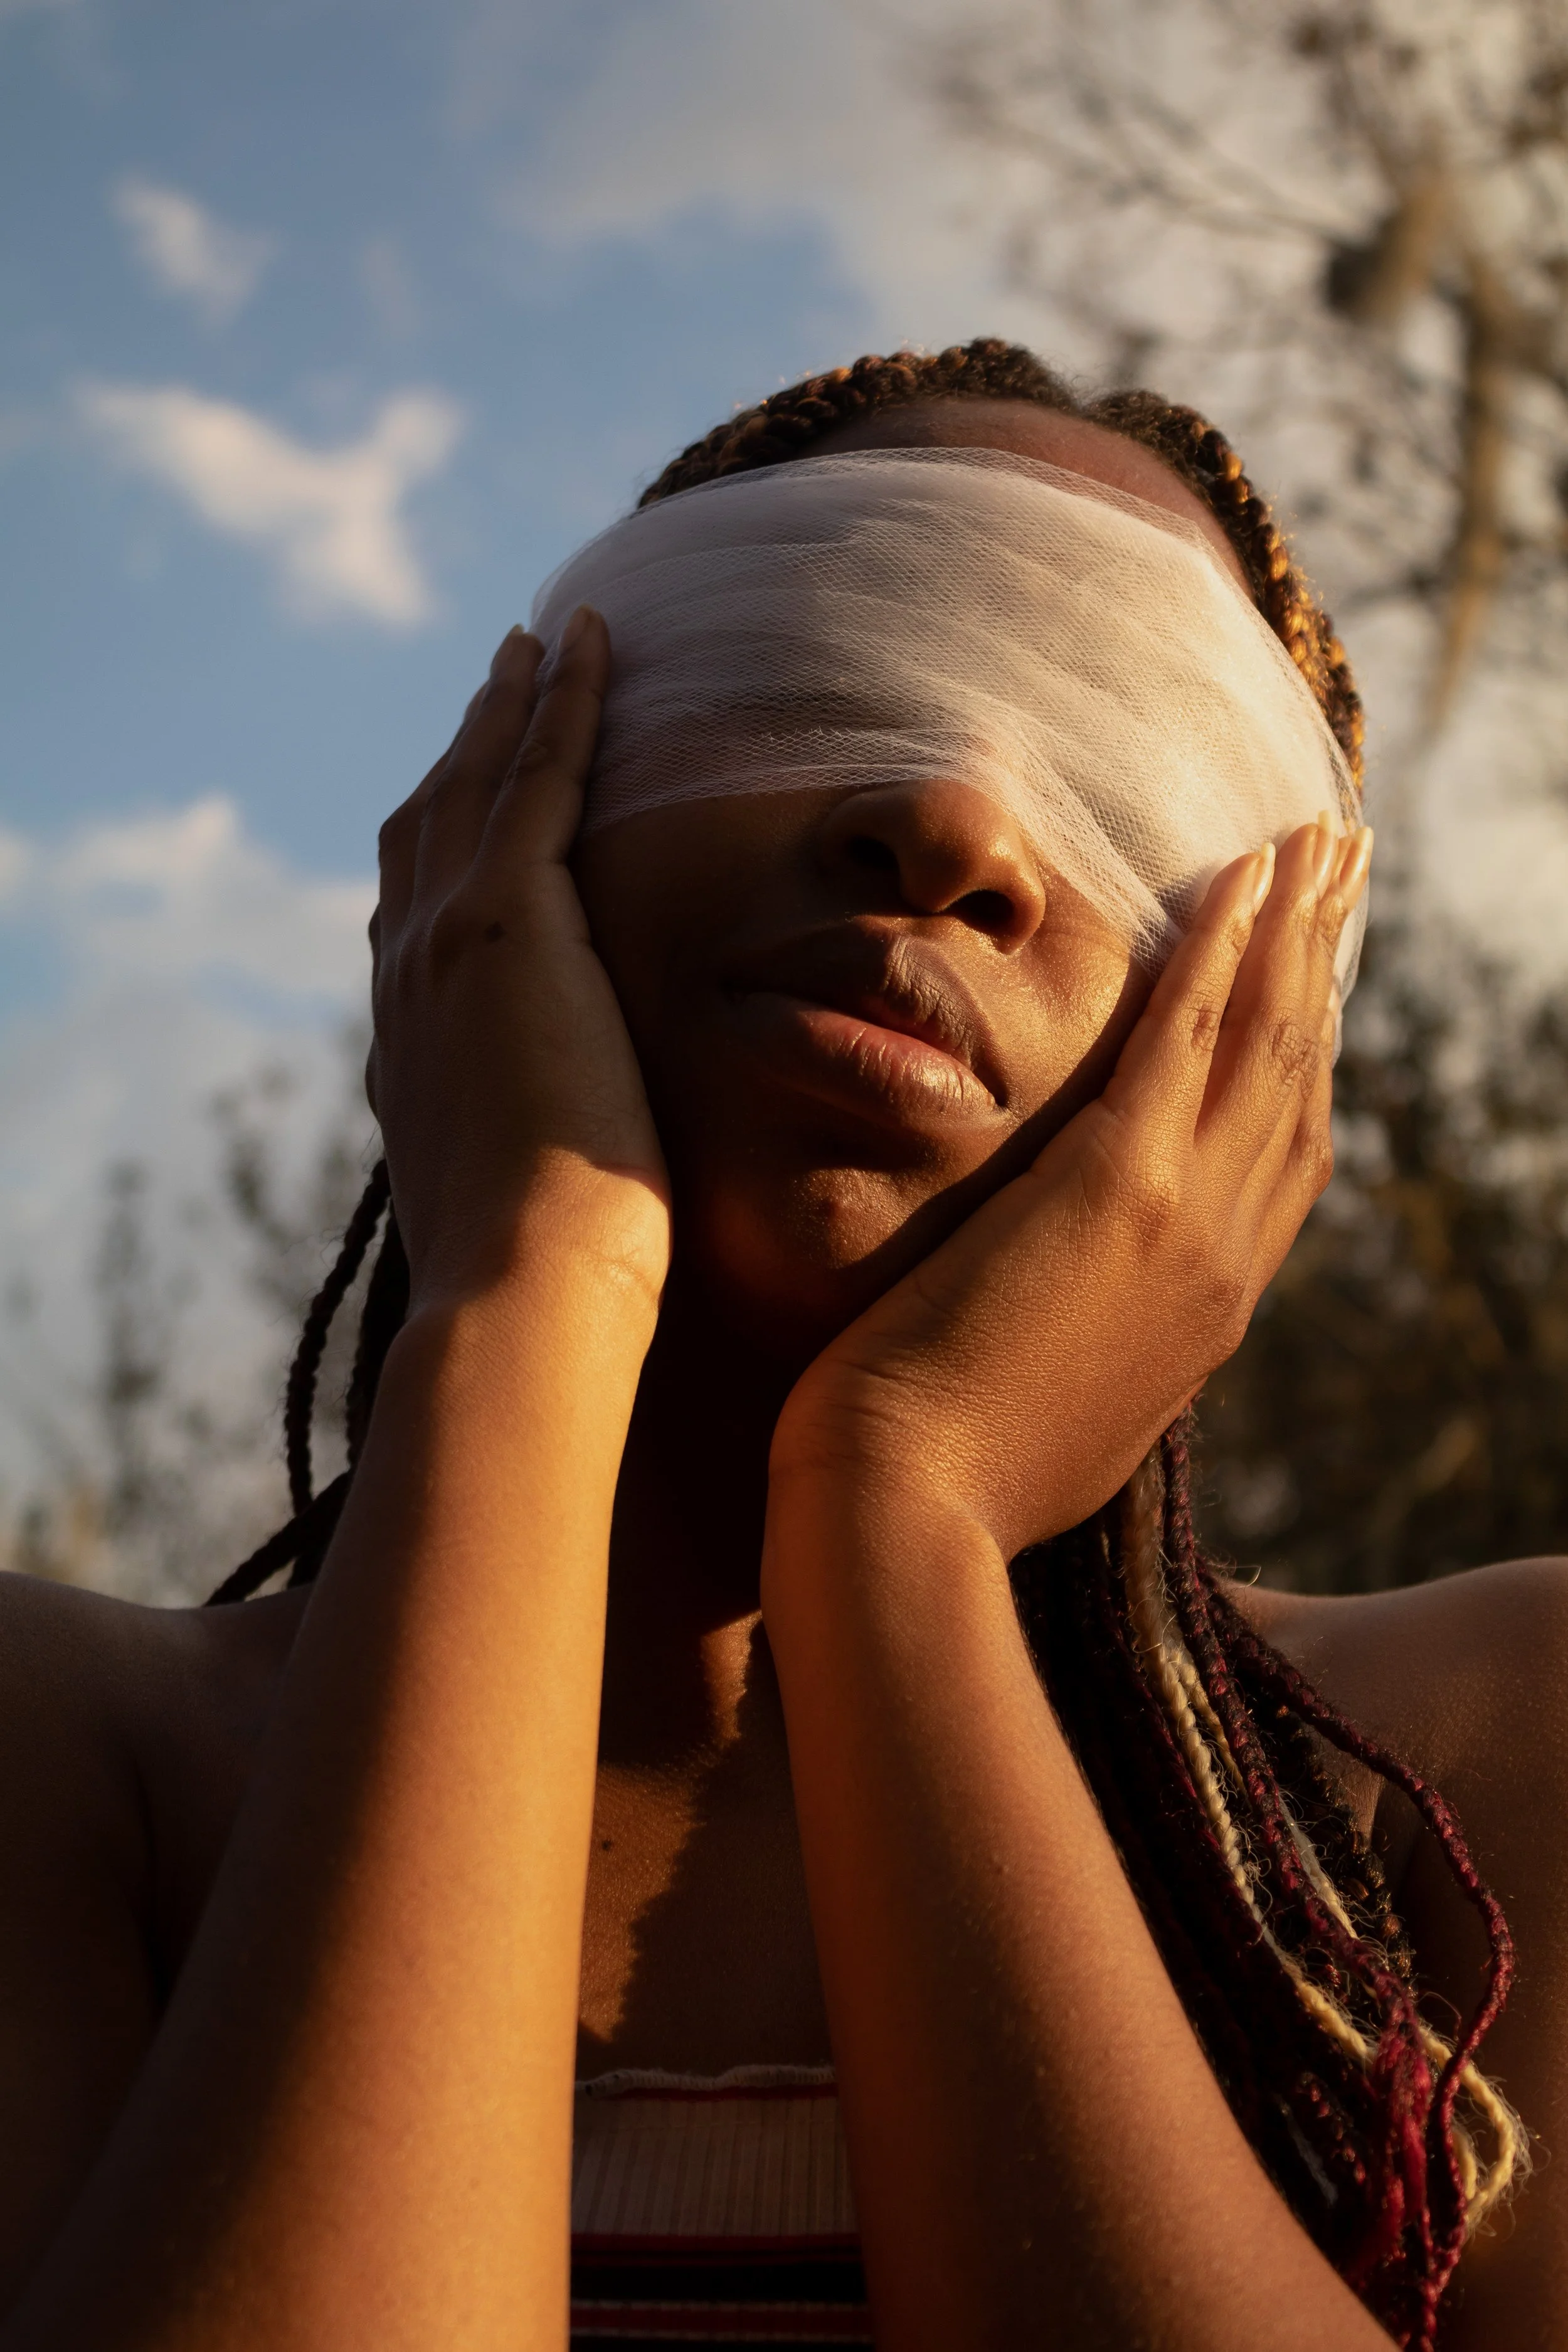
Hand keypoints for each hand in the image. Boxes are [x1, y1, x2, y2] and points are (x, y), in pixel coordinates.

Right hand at [368, 614, 670, 1314]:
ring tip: (546, 642)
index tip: (477, 787)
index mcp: (410, 1039)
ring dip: (511, 703)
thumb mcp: (521, 1183)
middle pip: (430, 823)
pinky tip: (590, 645)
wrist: (523, 1289)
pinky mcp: (507, 919)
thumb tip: (561, 1141)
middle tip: (506, 677)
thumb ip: (526, 1134)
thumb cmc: (549, 1272)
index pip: (420, 906)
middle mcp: (408, 975)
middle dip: (467, 746)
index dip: (447, 832)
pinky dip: (562, 704)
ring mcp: (448, 940)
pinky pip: (539, 777)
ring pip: (477, 784)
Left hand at [767, 819, 1371, 1559]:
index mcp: (1203, 1315)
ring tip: (1318, 842)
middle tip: (1343, 876)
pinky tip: (1239, 876)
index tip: (1309, 986)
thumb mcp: (1057, 1420)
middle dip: (1322, 968)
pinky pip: (1188, 1037)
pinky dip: (1222, 951)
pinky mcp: (1115, 1183)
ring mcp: (1183, 1220)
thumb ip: (1091, 1352)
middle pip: (1297, 1082)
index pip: (1279, 1161)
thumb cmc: (944, 1486)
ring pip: (1264, 1043)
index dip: (1302, 1060)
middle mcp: (1222, 1261)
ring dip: (1293, 932)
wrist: (905, 1522)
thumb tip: (1078, 1326)